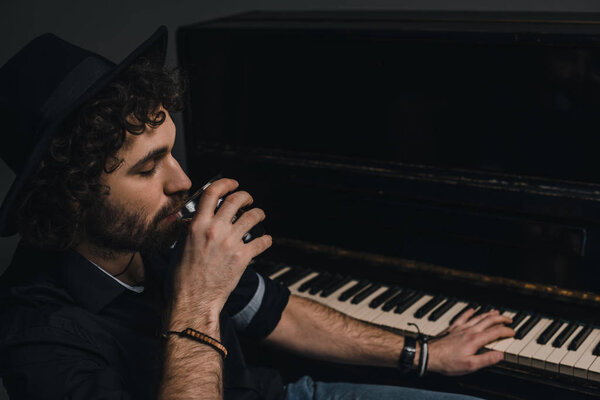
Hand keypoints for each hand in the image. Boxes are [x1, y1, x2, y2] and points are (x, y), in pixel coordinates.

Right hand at [172, 178, 271, 315]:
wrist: (193, 300)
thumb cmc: (181, 278)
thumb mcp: (179, 248)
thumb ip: (189, 232)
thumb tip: (193, 223)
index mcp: (197, 225)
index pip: (212, 193)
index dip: (225, 184)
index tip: (232, 184)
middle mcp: (215, 230)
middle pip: (236, 200)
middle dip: (245, 196)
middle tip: (248, 199)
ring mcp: (230, 243)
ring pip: (252, 217)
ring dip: (258, 213)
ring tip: (259, 214)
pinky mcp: (242, 257)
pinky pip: (261, 242)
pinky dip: (266, 240)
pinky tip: (266, 240)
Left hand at [427, 309, 513, 375]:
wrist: (429, 355)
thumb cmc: (448, 362)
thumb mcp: (470, 365)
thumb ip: (486, 359)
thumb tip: (500, 355)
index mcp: (475, 340)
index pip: (495, 332)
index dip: (506, 331)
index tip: (513, 332)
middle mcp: (469, 331)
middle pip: (488, 321)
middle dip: (500, 319)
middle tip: (509, 319)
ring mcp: (460, 328)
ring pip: (477, 317)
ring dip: (488, 314)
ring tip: (496, 312)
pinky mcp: (452, 328)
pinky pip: (462, 317)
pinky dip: (469, 312)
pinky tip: (472, 309)